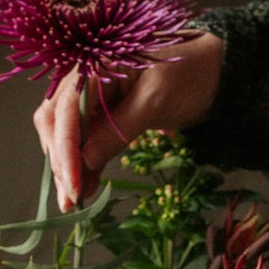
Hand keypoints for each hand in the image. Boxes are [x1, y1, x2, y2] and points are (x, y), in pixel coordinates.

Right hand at [33, 32, 223, 210]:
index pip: (66, 110)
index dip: (65, 150)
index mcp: (95, 66)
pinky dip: (83, 165)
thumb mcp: (155, 101)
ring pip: (66, 136)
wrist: (212, 74)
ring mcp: (94, 100)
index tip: (73, 185)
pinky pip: (85, 143)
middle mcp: (86, 81)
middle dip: (60, 162)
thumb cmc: (187, 75)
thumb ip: (118, 128)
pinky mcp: (105, 118)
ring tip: (75, 202)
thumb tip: (85, 161)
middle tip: (70, 200)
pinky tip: (86, 188)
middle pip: (56, 123)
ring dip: (68, 168)